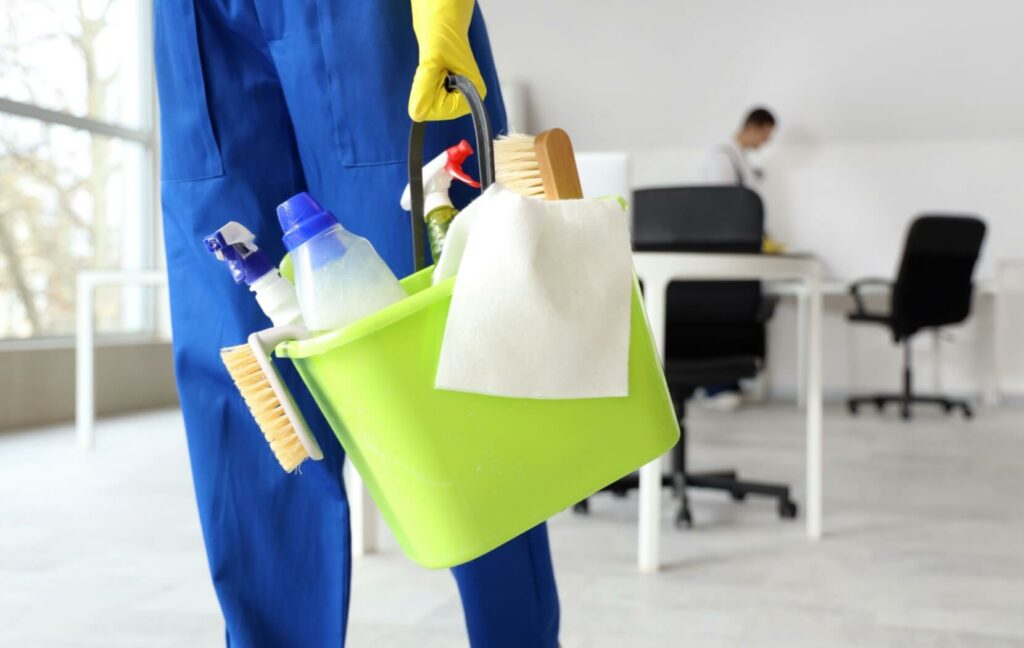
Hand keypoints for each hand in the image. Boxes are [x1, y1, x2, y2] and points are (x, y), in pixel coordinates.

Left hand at [408, 0, 486, 121]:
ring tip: (435, 66)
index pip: (443, 110)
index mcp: (473, 93)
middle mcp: (468, 97)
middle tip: (435, 66)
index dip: (432, 92)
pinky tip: (433, 70)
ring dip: (425, 85)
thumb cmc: (442, 34)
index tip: (437, 71)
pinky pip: (426, 97)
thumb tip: (416, 114)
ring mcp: (457, 94)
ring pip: (429, 104)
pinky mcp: (447, 90)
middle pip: (436, 110)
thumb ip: (425, 87)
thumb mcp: (431, 60)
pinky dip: (424, 84)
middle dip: (428, 89)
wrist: (440, 20)